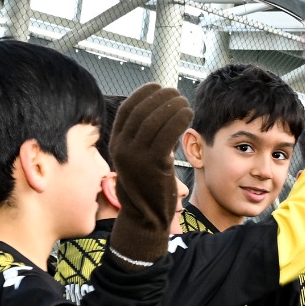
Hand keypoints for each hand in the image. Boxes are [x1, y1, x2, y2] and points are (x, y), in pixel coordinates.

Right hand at [105, 84, 192, 262]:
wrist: (144, 219)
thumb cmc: (146, 188)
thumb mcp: (136, 160)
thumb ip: (142, 138)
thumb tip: (160, 112)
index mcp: (116, 144)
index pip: (127, 109)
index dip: (143, 94)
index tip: (158, 87)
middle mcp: (122, 148)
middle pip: (141, 111)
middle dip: (161, 97)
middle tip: (177, 94)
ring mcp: (136, 157)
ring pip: (155, 120)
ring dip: (173, 106)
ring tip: (185, 103)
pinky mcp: (153, 165)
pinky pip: (167, 134)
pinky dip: (179, 119)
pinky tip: (188, 114)